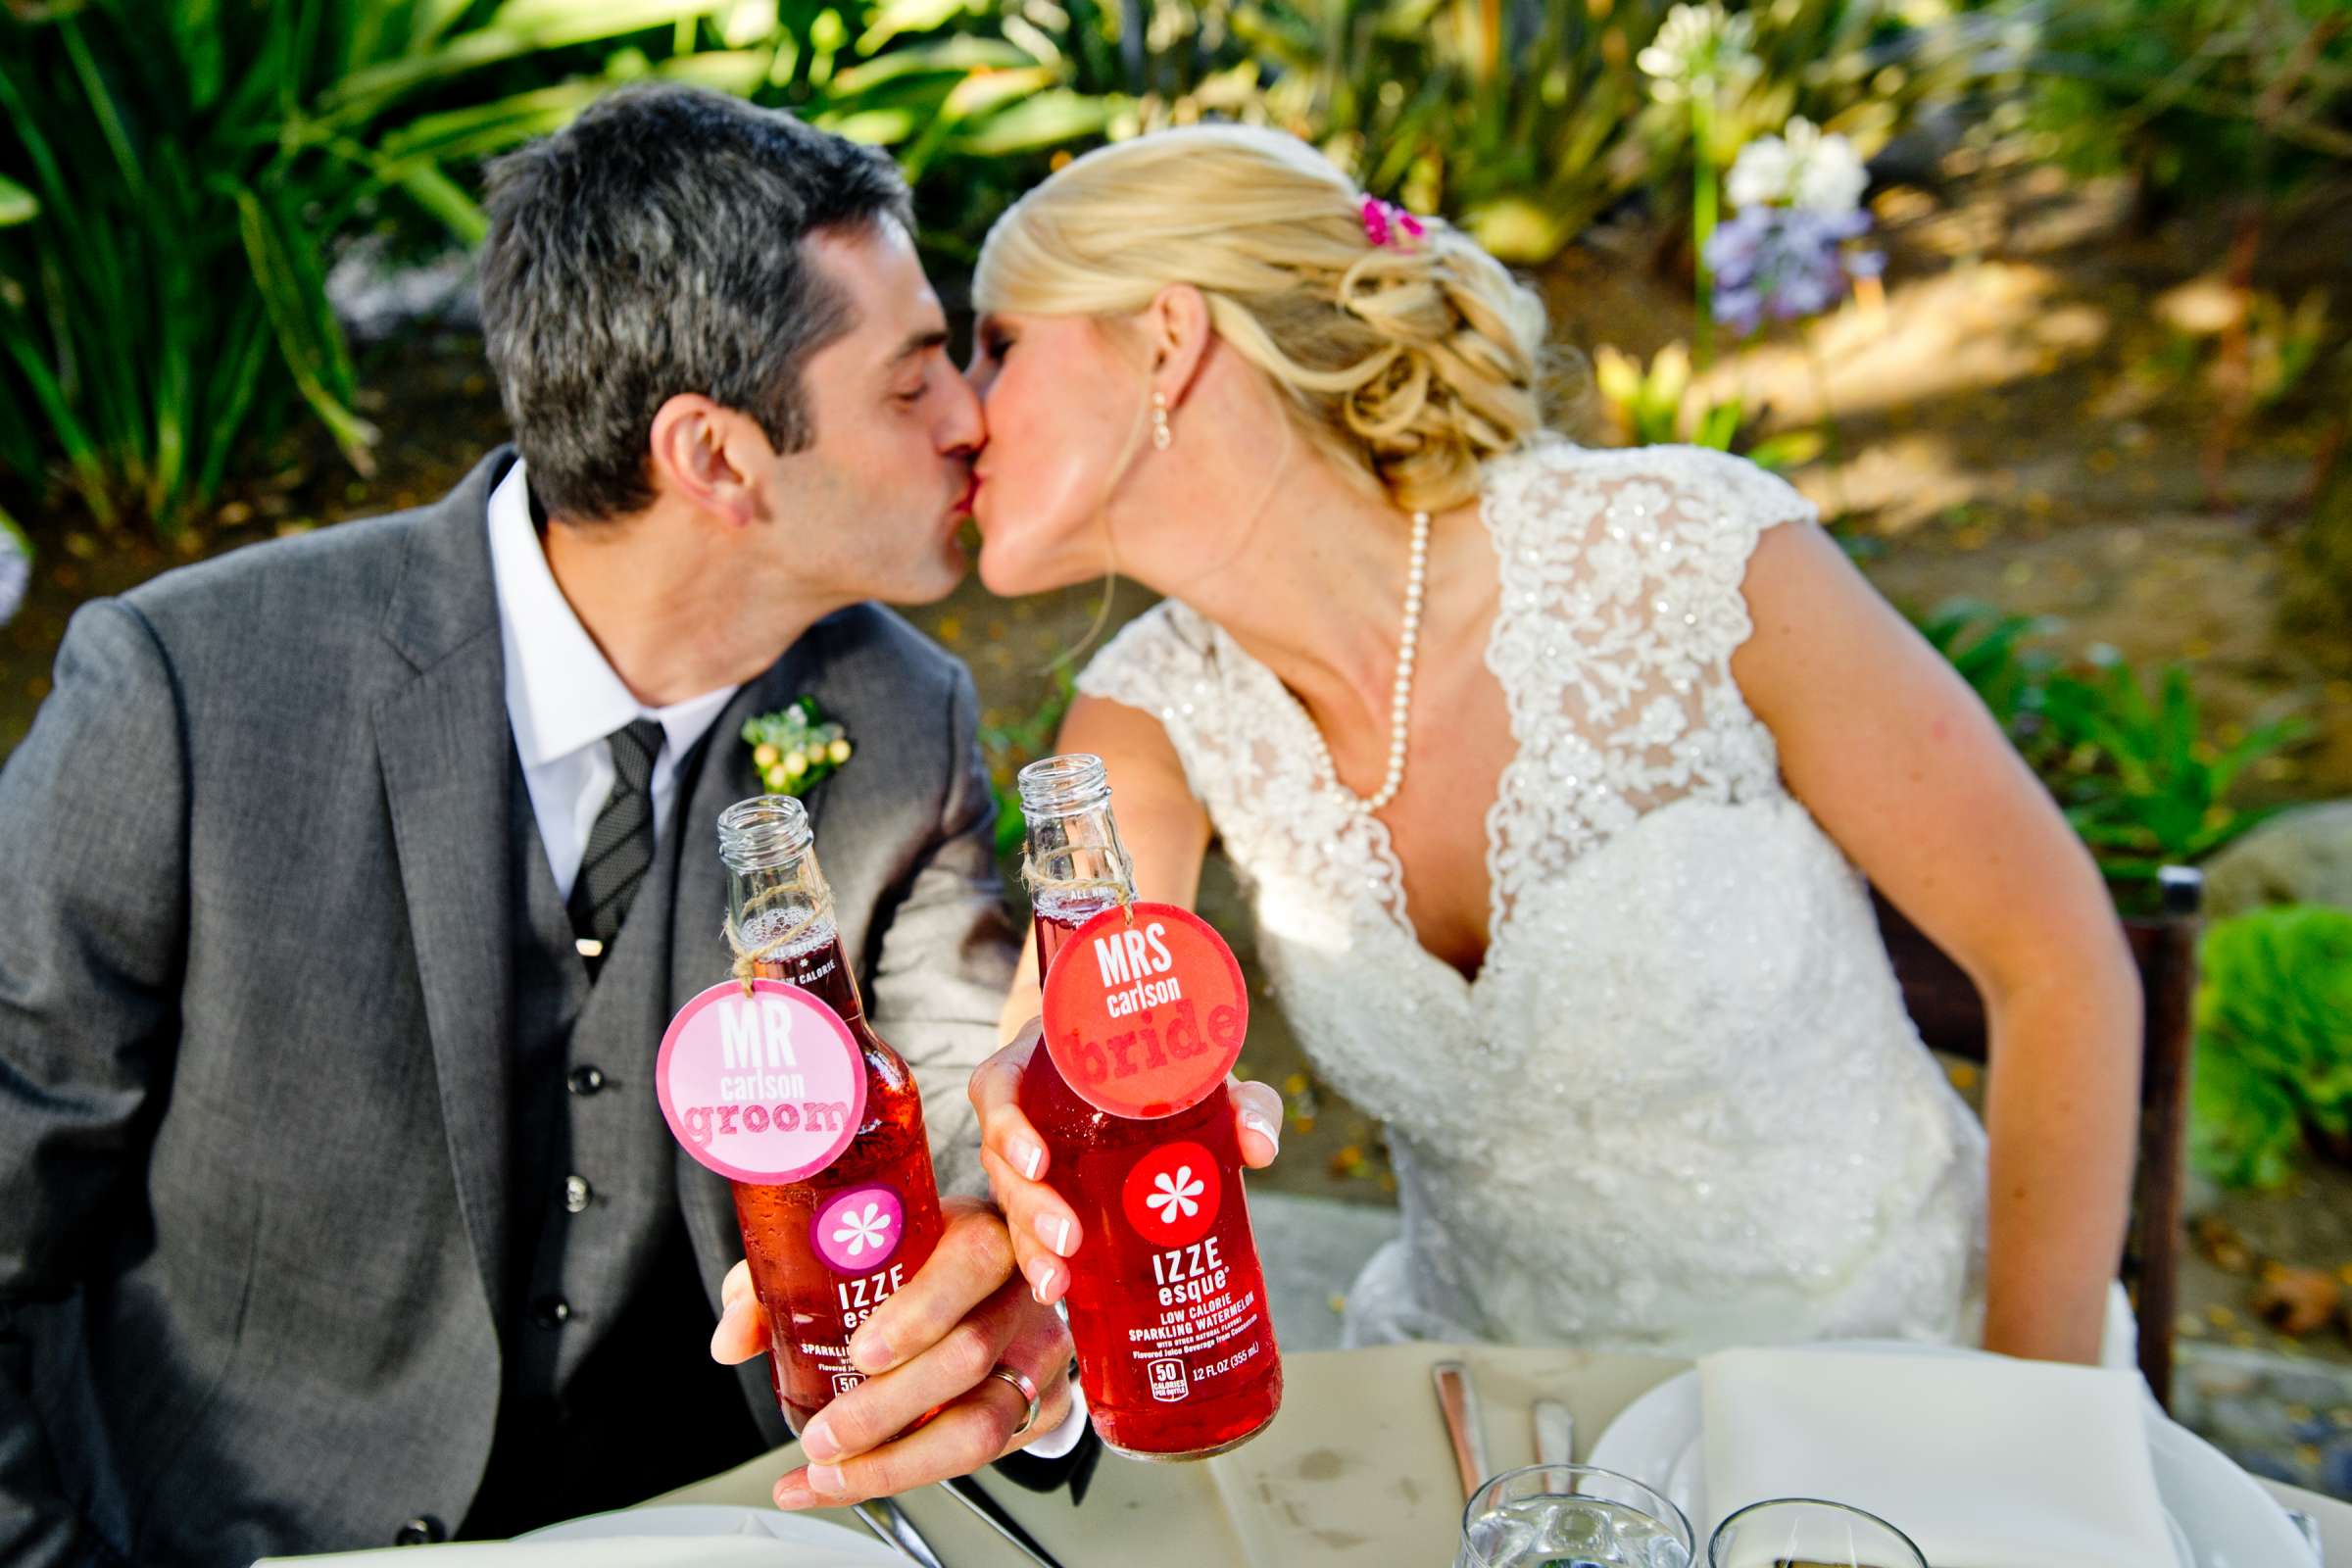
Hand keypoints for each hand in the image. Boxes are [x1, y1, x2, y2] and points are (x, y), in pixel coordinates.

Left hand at [710, 1196, 1076, 1508]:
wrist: (993, 1287)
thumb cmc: (919, 1260)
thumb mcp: (860, 1251)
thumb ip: (786, 1282)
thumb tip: (733, 1338)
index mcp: (980, 1231)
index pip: (971, 1262)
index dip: (919, 1311)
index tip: (862, 1353)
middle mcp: (1018, 1292)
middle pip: (970, 1355)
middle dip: (886, 1410)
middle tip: (823, 1437)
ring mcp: (1036, 1354)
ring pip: (983, 1424)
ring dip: (896, 1462)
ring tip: (831, 1475)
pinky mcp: (1039, 1408)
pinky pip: (980, 1460)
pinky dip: (901, 1480)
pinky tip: (845, 1487)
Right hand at [969, 1017, 1282, 1307]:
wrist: (1162, 1083)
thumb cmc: (1174, 1070)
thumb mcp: (1207, 1075)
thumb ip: (1244, 1101)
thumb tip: (1259, 1147)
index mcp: (1046, 1064)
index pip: (998, 1086)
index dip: (1006, 1124)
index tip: (1039, 1161)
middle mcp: (1027, 1110)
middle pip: (1001, 1159)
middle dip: (1027, 1206)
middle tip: (1067, 1240)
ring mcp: (1028, 1157)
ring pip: (1008, 1201)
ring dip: (1028, 1245)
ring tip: (1057, 1285)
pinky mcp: (1041, 1196)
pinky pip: (1024, 1227)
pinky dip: (1039, 1260)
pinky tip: (1058, 1291)